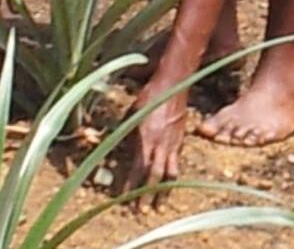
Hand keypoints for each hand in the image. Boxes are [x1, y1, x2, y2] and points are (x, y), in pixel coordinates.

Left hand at [123, 79, 188, 209]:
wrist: (174, 83)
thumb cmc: (149, 95)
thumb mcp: (132, 113)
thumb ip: (126, 133)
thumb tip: (114, 146)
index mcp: (145, 137)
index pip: (137, 168)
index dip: (130, 184)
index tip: (123, 198)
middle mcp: (160, 144)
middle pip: (154, 176)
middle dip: (147, 195)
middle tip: (142, 211)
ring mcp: (172, 143)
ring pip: (169, 173)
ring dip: (164, 192)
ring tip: (159, 206)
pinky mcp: (180, 140)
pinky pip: (176, 163)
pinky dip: (172, 177)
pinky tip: (168, 183)